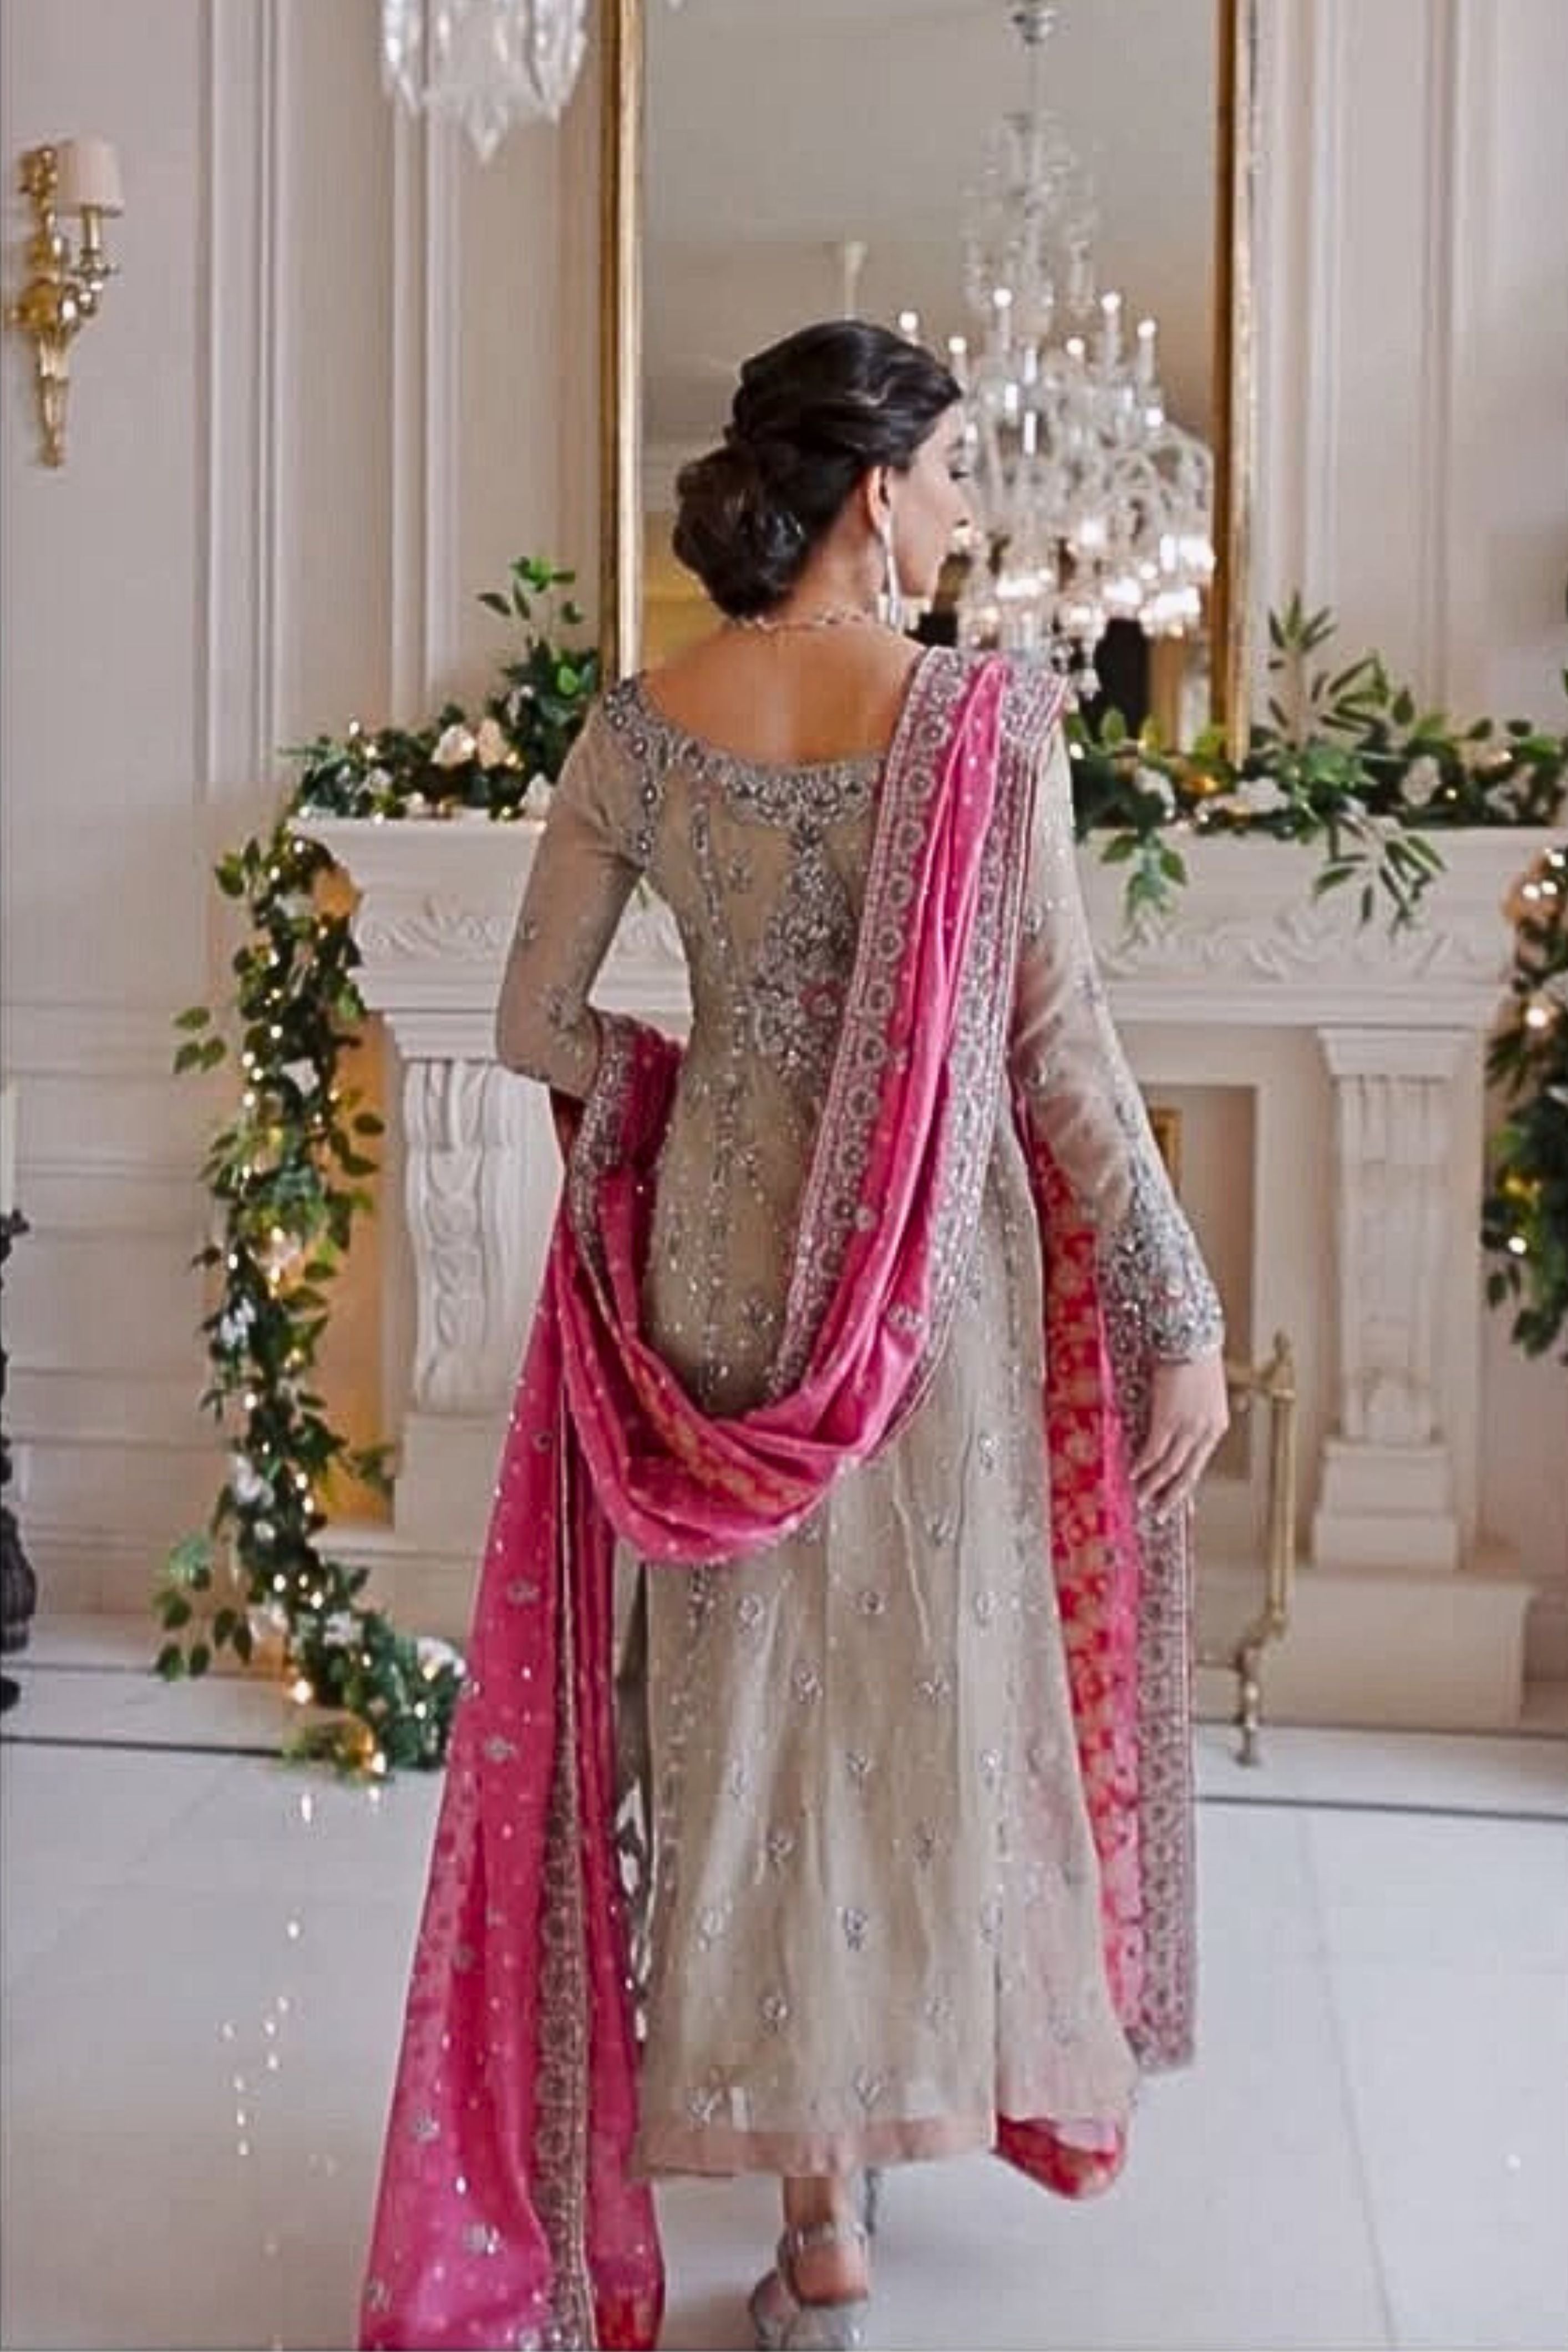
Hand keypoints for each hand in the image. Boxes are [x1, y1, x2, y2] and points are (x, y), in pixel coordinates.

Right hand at [1131, 1352, 1228, 1514]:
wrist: (1190, 1339)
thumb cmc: (1196, 1360)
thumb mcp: (1202, 1394)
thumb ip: (1193, 1415)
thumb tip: (1176, 1430)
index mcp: (1216, 1427)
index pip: (1199, 1465)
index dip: (1184, 1486)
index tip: (1174, 1501)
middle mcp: (1205, 1432)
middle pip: (1187, 1474)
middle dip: (1170, 1497)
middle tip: (1158, 1514)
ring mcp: (1187, 1427)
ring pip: (1169, 1467)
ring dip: (1152, 1485)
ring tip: (1140, 1498)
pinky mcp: (1168, 1419)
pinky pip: (1154, 1451)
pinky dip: (1143, 1465)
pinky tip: (1133, 1473)